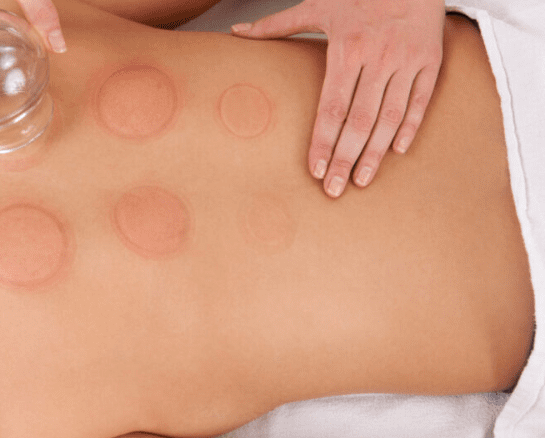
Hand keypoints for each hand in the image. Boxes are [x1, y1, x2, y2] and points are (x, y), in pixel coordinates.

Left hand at [231, 0, 444, 197]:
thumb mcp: (317, 4)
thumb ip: (276, 24)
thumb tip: (237, 32)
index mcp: (348, 49)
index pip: (332, 108)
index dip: (323, 142)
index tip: (315, 170)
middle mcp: (378, 59)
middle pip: (360, 120)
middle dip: (345, 158)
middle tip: (335, 189)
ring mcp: (406, 62)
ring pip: (391, 117)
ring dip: (376, 152)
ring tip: (362, 179)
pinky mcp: (430, 60)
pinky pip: (420, 101)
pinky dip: (410, 127)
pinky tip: (395, 151)